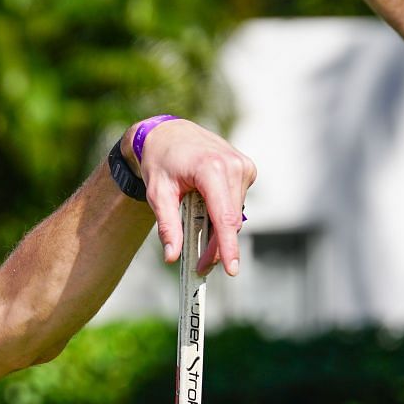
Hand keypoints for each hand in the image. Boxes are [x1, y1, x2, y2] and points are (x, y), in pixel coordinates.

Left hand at [126, 119, 256, 277]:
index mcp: (211, 169)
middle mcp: (233, 165)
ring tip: (197, 234)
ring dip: (219, 231)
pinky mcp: (246, 168)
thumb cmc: (160, 163)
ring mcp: (243, 165)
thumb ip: (167, 226)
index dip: (227, 246)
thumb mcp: (157, 195)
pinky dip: (223, 214)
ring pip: (235, 214)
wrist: (169, 134)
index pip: (224, 217)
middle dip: (217, 246)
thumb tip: (172, 256)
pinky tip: (206, 209)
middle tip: (201, 266)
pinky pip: (236, 202)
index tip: (232, 270)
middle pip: (230, 220)